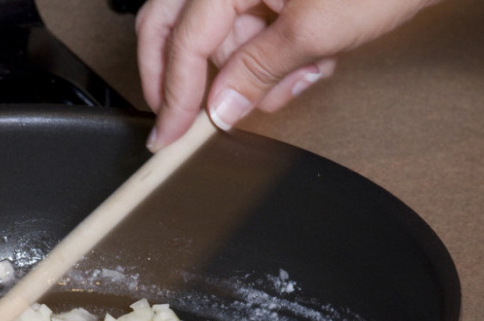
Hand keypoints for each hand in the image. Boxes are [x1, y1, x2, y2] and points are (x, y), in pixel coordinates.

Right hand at [136, 0, 439, 150]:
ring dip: (244, 68)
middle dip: (179, 76)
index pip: (184, 40)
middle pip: (172, 25)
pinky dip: (267, 52)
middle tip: (177, 118)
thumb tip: (218, 108)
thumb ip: (257, 72)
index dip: (173, 94)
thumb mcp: (315, 31)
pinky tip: (306, 64)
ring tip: (293, 82)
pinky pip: (248, 24)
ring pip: (216, 31)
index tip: (167, 134)